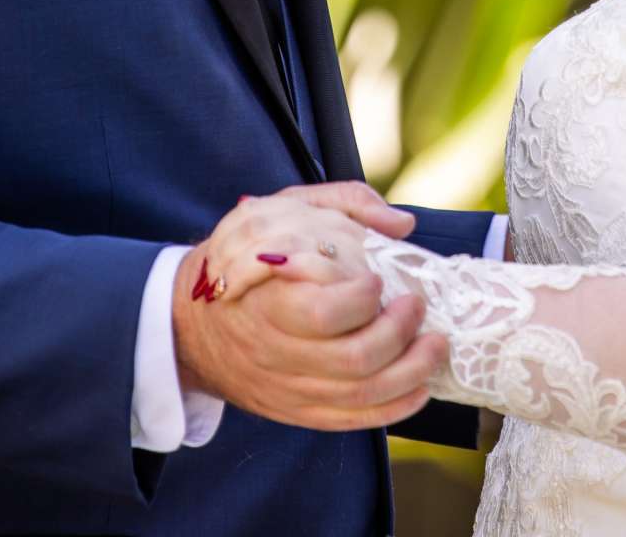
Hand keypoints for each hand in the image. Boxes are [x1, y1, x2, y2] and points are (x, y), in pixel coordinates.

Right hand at [171, 185, 443, 431]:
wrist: (191, 324)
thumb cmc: (246, 260)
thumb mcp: (283, 210)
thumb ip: (345, 203)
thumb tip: (402, 224)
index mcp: (267, 301)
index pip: (323, 314)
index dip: (362, 299)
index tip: (378, 279)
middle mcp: (276, 353)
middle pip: (352, 360)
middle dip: (399, 333)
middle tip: (416, 305)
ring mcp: (287, 388)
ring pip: (360, 395)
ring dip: (410, 372)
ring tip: (434, 344)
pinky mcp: (297, 412)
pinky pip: (351, 421)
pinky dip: (394, 408)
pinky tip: (420, 387)